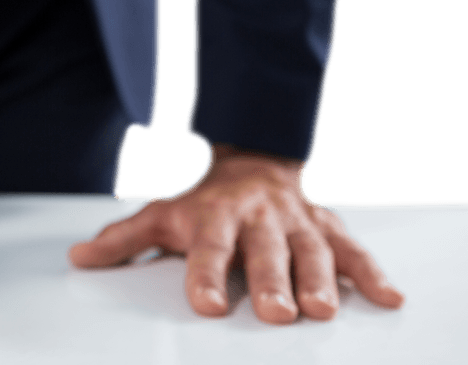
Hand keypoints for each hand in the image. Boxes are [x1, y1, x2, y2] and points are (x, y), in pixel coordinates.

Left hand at [68, 143, 404, 323]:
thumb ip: (123, 239)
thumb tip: (78, 258)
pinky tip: (389, 297)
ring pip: (311, 251)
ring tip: (323, 310)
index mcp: (214, 217)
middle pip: (265, 253)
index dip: (206, 277)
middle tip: (277, 313)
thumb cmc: (201, 197)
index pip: (207, 250)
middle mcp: (257, 219)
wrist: (250, 155)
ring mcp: (296, 222)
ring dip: (320, 280)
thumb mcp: (161, 213)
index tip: (208, 305)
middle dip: (271, 282)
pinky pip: (353, 248)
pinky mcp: (327, 225)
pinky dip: (372, 272)